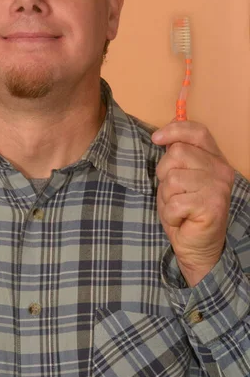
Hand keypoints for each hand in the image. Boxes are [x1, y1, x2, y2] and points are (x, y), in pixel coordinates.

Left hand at [152, 121, 234, 285]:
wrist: (197, 247)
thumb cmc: (184, 210)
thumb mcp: (179, 177)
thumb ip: (176, 157)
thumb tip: (162, 135)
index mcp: (215, 159)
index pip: (197, 132)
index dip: (174, 130)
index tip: (156, 139)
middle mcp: (221, 170)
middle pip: (178, 152)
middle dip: (164, 173)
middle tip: (173, 192)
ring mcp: (218, 187)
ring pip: (172, 178)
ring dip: (166, 196)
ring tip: (178, 207)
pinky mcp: (211, 206)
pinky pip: (174, 201)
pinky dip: (170, 213)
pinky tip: (181, 219)